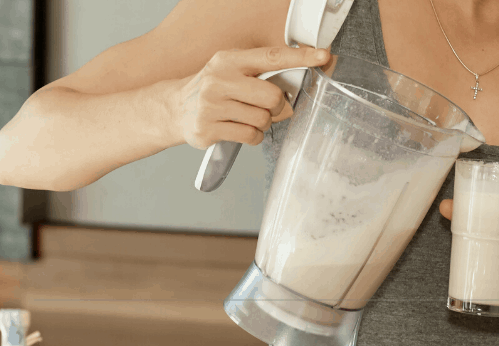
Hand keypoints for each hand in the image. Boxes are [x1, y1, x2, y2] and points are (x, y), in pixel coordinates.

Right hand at [174, 46, 330, 148]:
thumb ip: (262, 76)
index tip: (323, 56)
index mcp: (230, 60)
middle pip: (273, 97)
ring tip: (245, 117)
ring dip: (263, 123)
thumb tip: (295, 92)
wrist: (175, 108)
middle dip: (277, 106)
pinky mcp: (209, 129)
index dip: (301, 57)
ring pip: (263, 119)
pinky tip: (240, 129)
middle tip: (265, 107)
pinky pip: (251, 136)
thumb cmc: (214, 90)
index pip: (272, 56)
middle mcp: (219, 79)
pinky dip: (253, 136)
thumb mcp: (233, 72)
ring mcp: (212, 105)